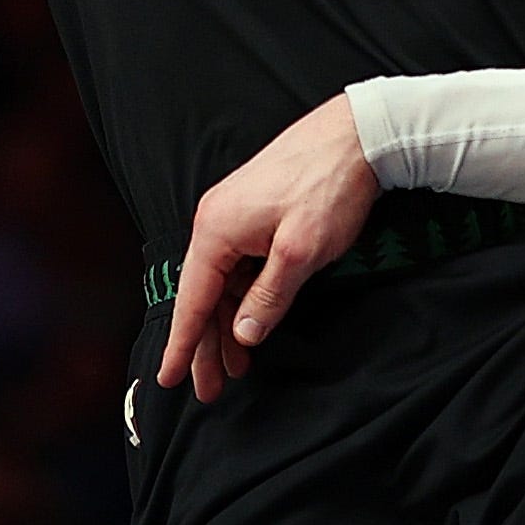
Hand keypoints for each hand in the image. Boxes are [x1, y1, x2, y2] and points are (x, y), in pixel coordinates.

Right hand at [156, 96, 381, 400]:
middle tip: (210, 391)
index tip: (168, 378)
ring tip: (236, 369)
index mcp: (216, 230)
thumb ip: (269, 296)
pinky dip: (243, 299)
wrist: (357, 133)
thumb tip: (244, 334)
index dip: (181, 344)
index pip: (192, 300)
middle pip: (203, 296)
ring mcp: (234, 216)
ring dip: (228, 326)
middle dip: (205, 345)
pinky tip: (252, 323)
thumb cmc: (328, 185)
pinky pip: (238, 267)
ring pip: (222, 284)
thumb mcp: (301, 251)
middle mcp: (216, 221)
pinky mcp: (255, 213)